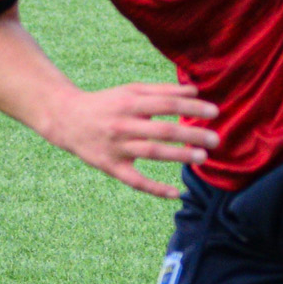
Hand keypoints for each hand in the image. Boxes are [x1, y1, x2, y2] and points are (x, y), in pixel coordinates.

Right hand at [46, 82, 220, 198]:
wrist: (67, 119)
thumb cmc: (106, 103)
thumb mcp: (131, 91)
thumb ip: (163, 91)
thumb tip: (195, 90)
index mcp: (130, 103)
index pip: (166, 104)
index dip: (191, 107)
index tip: (214, 111)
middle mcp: (124, 125)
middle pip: (162, 130)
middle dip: (191, 134)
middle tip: (216, 139)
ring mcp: (117, 147)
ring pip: (152, 153)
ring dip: (179, 155)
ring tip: (203, 157)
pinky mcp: (111, 167)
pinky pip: (135, 180)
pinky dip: (155, 188)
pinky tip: (176, 193)